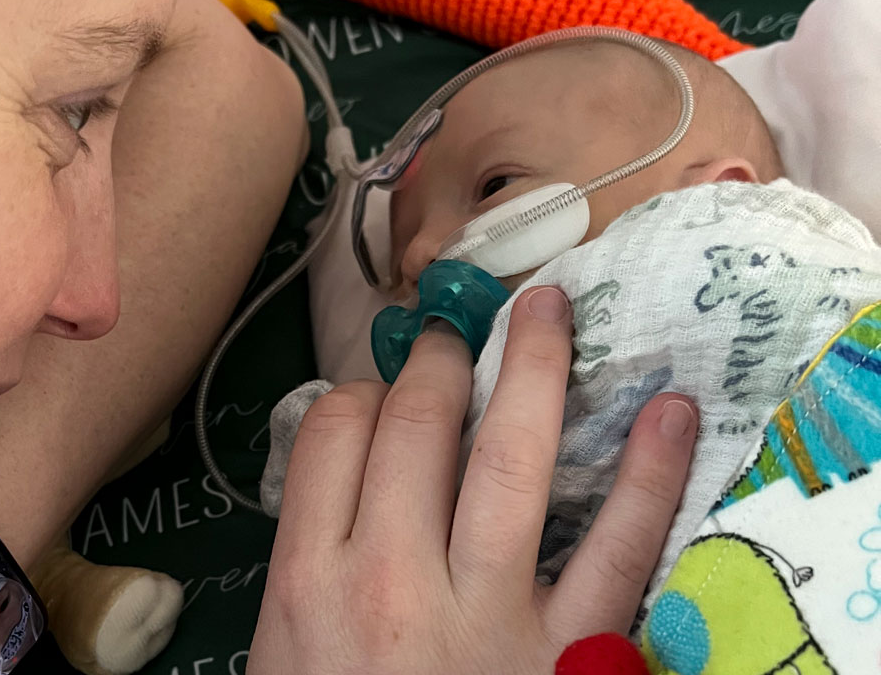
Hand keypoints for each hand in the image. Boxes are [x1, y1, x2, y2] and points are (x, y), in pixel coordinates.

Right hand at [249, 286, 698, 673]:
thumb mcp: (284, 645)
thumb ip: (307, 547)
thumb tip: (344, 448)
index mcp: (310, 579)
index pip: (337, 432)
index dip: (363, 388)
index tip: (383, 388)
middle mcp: (393, 580)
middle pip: (417, 426)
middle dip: (439, 357)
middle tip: (457, 328)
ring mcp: (488, 615)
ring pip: (512, 461)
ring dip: (535, 369)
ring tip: (548, 308)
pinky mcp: (569, 657)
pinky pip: (617, 552)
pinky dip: (648, 477)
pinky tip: (665, 411)